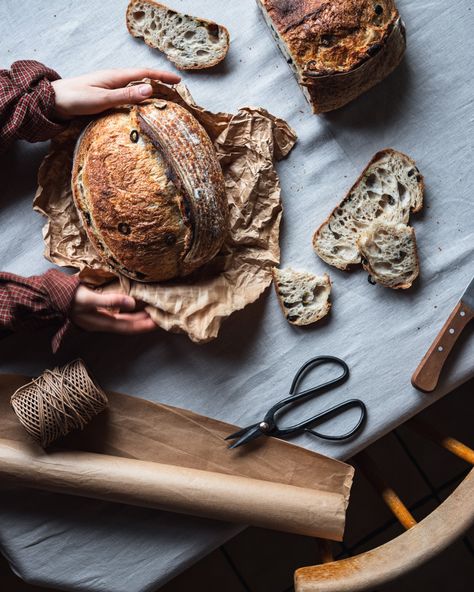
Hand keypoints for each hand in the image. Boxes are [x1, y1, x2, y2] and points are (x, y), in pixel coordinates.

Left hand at [51, 68, 180, 119]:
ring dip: (150, 92)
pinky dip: (139, 100)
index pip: (145, 74)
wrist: (53, 102)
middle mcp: (115, 80)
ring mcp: (110, 88)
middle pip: (143, 79)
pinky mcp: (106, 97)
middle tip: (177, 93)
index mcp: (116, 77)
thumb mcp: (103, 99)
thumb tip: (149, 89)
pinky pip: (128, 96)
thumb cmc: (75, 99)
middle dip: (160, 84)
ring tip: (165, 101)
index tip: (179, 81)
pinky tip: (142, 108)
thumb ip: (126, 95)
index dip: (162, 77)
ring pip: (136, 88)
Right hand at [70, 285, 156, 333]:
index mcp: (102, 322)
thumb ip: (110, 301)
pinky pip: (118, 315)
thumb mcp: (89, 298)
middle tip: (160, 318)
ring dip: (137, 318)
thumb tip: (132, 303)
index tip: (158, 322)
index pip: (128, 327)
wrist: (50, 297)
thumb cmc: (68, 298)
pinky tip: (133, 307)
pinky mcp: (97, 312)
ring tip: (151, 313)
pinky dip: (128, 312)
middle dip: (144, 323)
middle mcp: (103, 323)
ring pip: (123, 321)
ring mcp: (99, 318)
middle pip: (128, 326)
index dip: (144, 326)